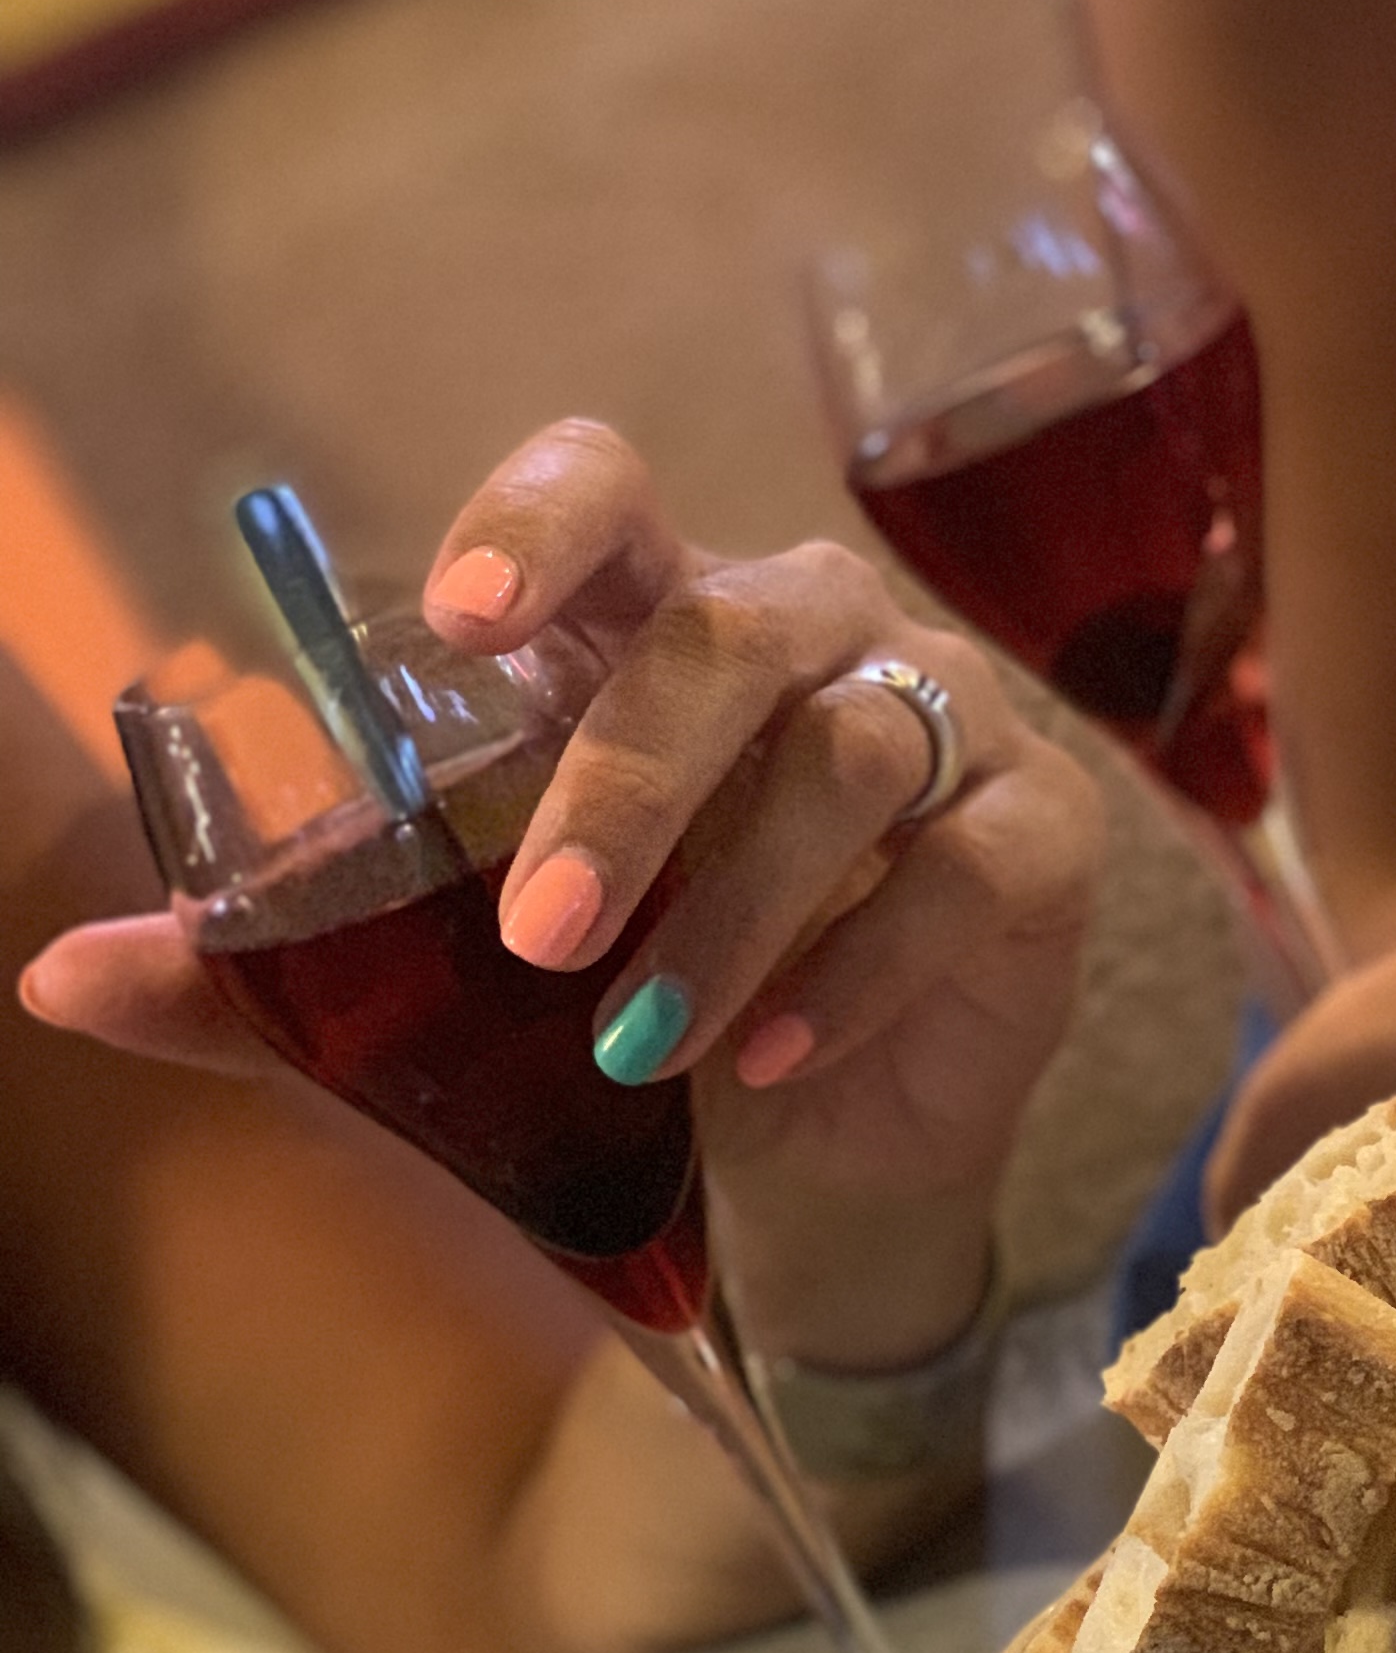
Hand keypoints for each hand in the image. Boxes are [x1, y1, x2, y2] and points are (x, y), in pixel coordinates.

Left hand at [20, 422, 1105, 1370]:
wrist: (831, 1164)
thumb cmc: (641, 1026)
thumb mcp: (453, 1008)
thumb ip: (281, 990)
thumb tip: (58, 984)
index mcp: (655, 622)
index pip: (609, 489)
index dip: (545, 519)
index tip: (466, 617)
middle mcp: (811, 638)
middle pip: (726, 637)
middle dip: (625, 787)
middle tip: (538, 937)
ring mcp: (947, 728)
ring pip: (850, 760)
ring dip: (735, 908)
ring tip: (640, 1044)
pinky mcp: (1041, 846)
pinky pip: (960, 877)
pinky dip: (858, 971)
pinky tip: (772, 1066)